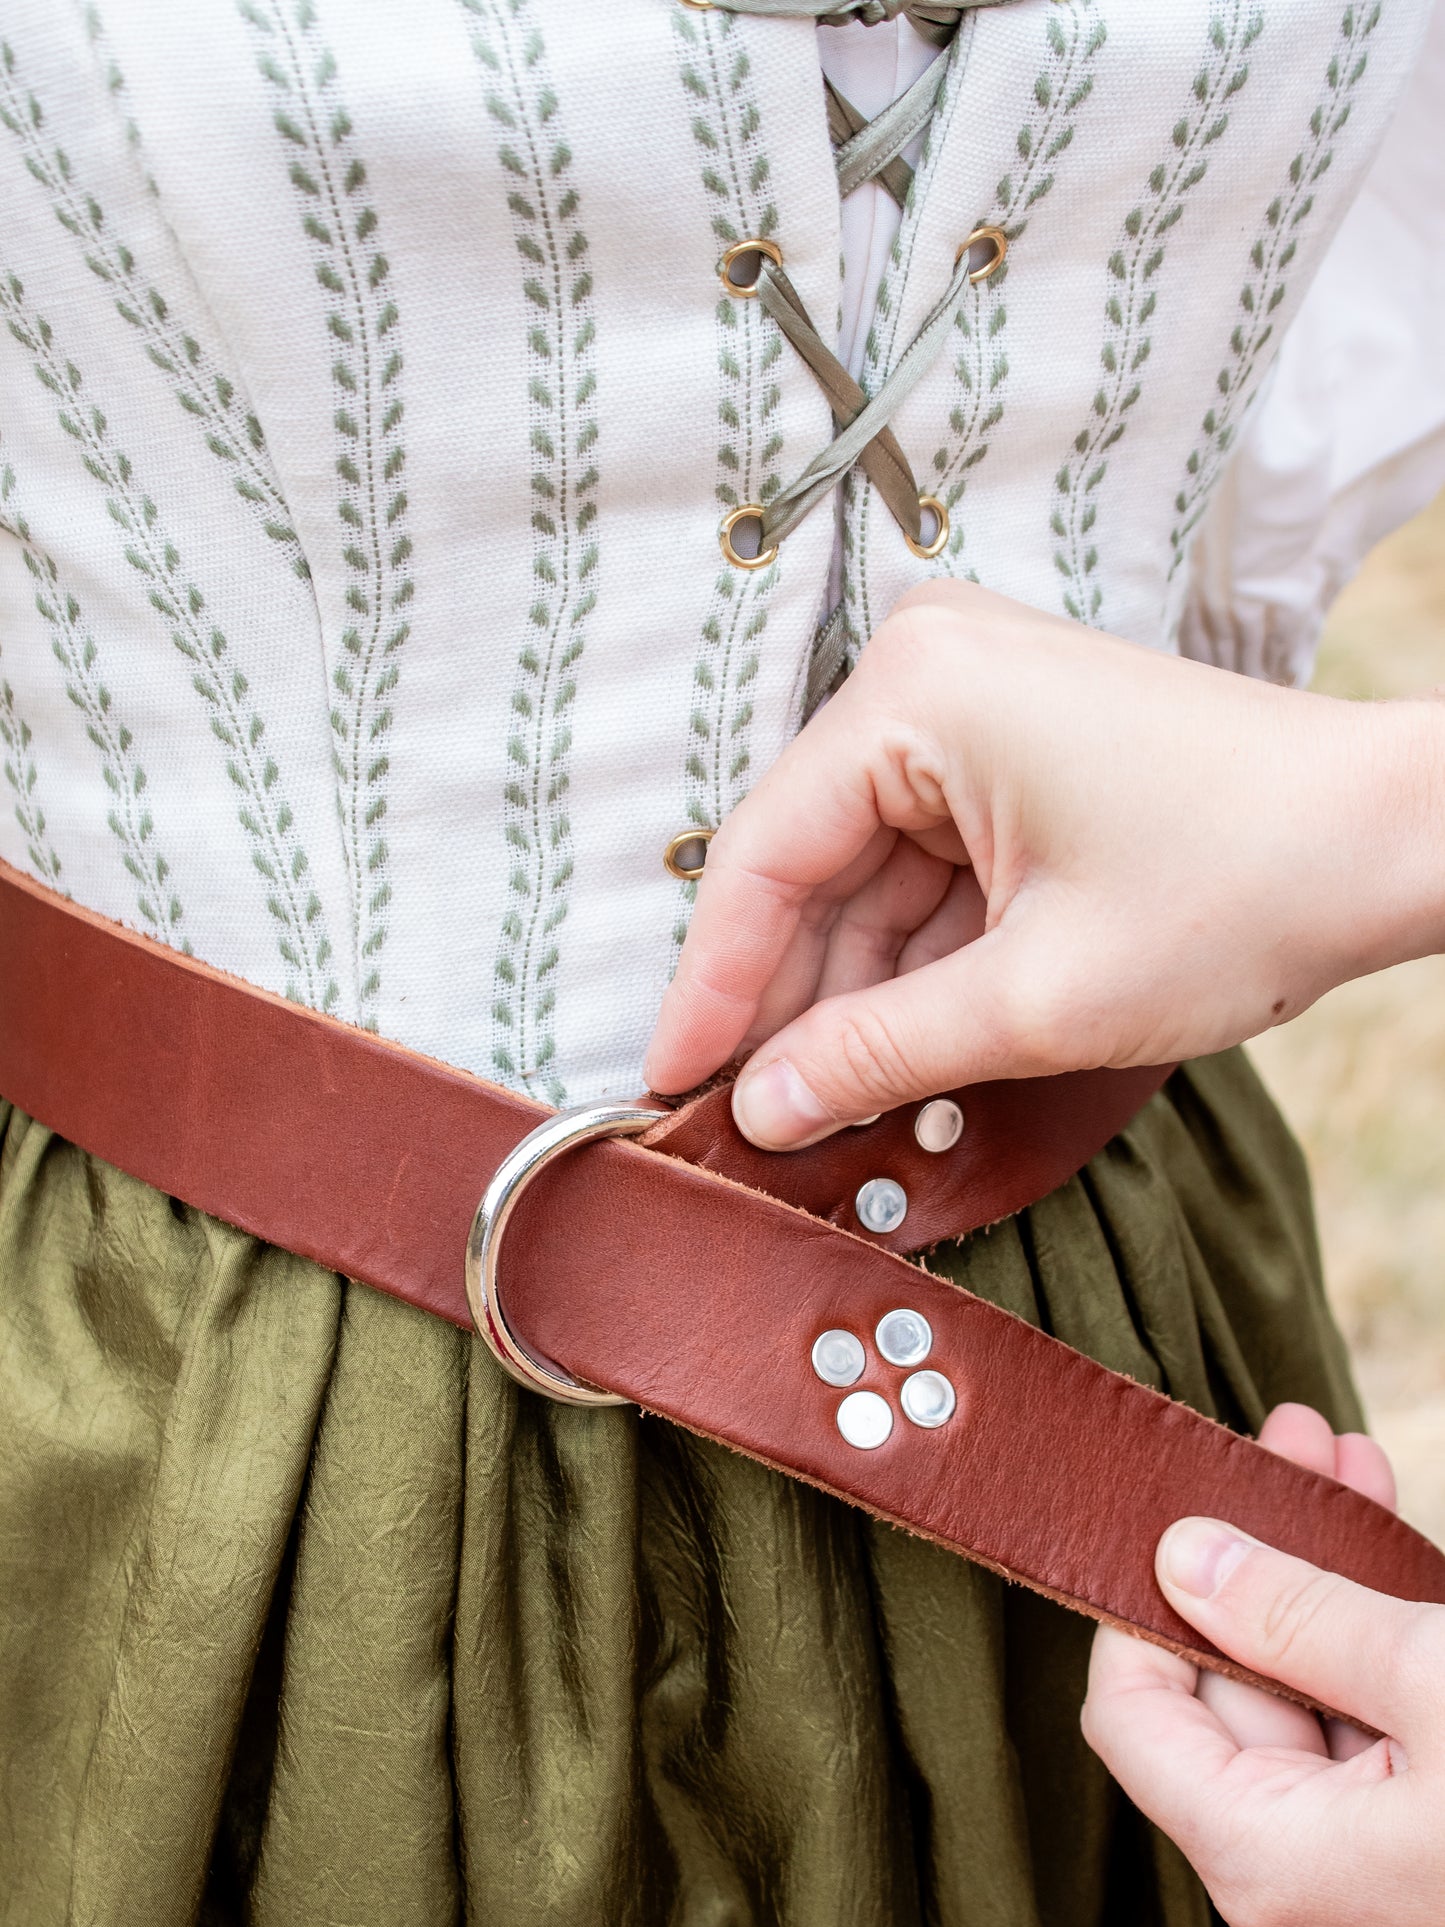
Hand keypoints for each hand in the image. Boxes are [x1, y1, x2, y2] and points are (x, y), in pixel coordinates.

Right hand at [644, 582, 1444, 1146]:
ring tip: (827, 1112)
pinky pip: (928, 869)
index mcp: (916, 690)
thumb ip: (875, 1052)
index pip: (764, 856)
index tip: (673, 1086)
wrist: (1395, 840)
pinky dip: (917, 963)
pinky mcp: (1014, 750)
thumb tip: (760, 1108)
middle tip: (751, 1122)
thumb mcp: (1037, 997)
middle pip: (812, 867)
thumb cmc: (1244, 882)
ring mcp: (974, 706)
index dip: (713, 989)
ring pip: (868, 879)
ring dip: (855, 994)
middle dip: (792, 1002)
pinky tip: (895, 1053)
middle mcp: (929, 673)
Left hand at [1082, 1402, 1444, 1926]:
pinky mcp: (1422, 1863)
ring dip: (1321, 1579)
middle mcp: (1292, 1888)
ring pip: (1306, 1702)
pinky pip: (1368, 1738)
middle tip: (1288, 1436)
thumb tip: (1180, 1556)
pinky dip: (1372, 1644)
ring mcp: (1360, 1884)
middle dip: (1256, 1553)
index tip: (1177, 1501)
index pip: (1131, 1715)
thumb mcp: (1432, 1675)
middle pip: (1225, 1694)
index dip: (1141, 1602)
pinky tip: (1388, 1538)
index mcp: (1264, 1859)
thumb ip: (1292, 1613)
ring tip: (1339, 1457)